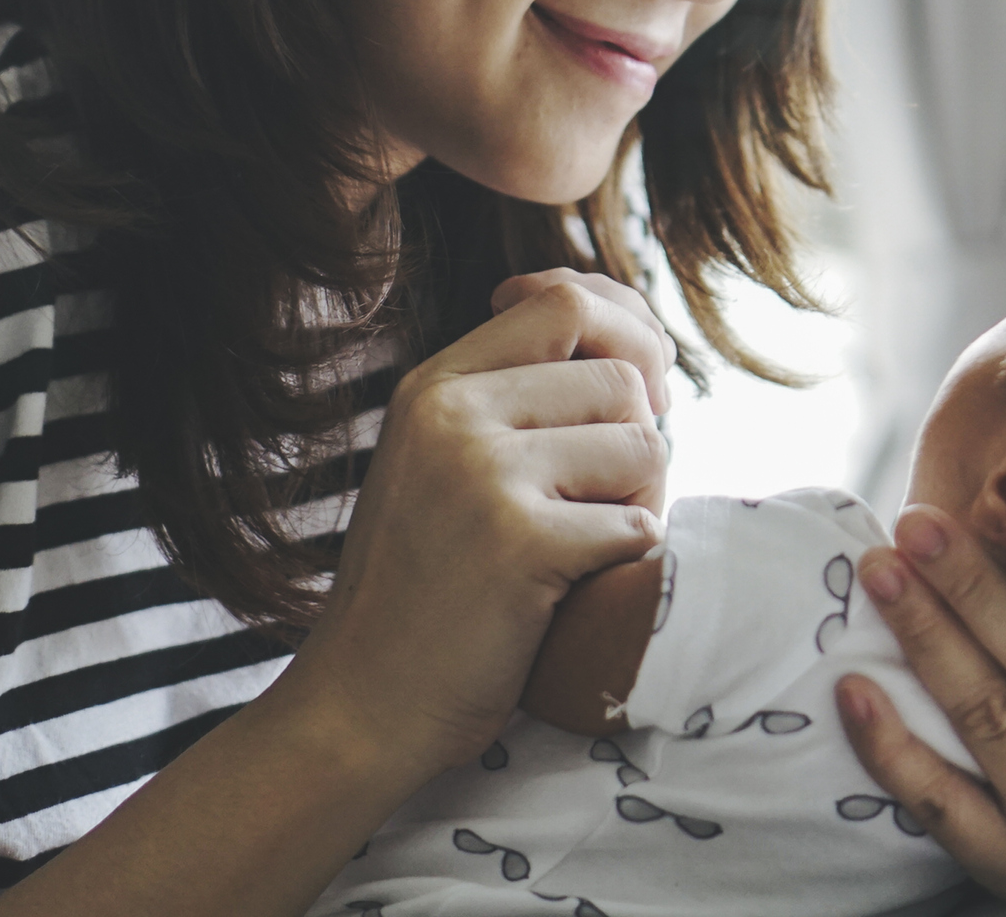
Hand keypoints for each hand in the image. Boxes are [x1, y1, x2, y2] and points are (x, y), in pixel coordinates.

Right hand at [277, 278, 674, 789]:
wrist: (362, 707)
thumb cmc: (428, 591)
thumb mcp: (445, 466)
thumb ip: (516, 400)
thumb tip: (640, 345)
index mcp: (433, 387)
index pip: (562, 299)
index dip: (626, 333)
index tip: (635, 390)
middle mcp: (452, 415)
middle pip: (621, 377)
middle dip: (638, 441)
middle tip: (604, 501)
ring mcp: (481, 475)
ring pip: (642, 444)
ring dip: (639, 501)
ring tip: (583, 547)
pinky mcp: (518, 543)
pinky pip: (637, 524)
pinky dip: (626, 561)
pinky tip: (574, 591)